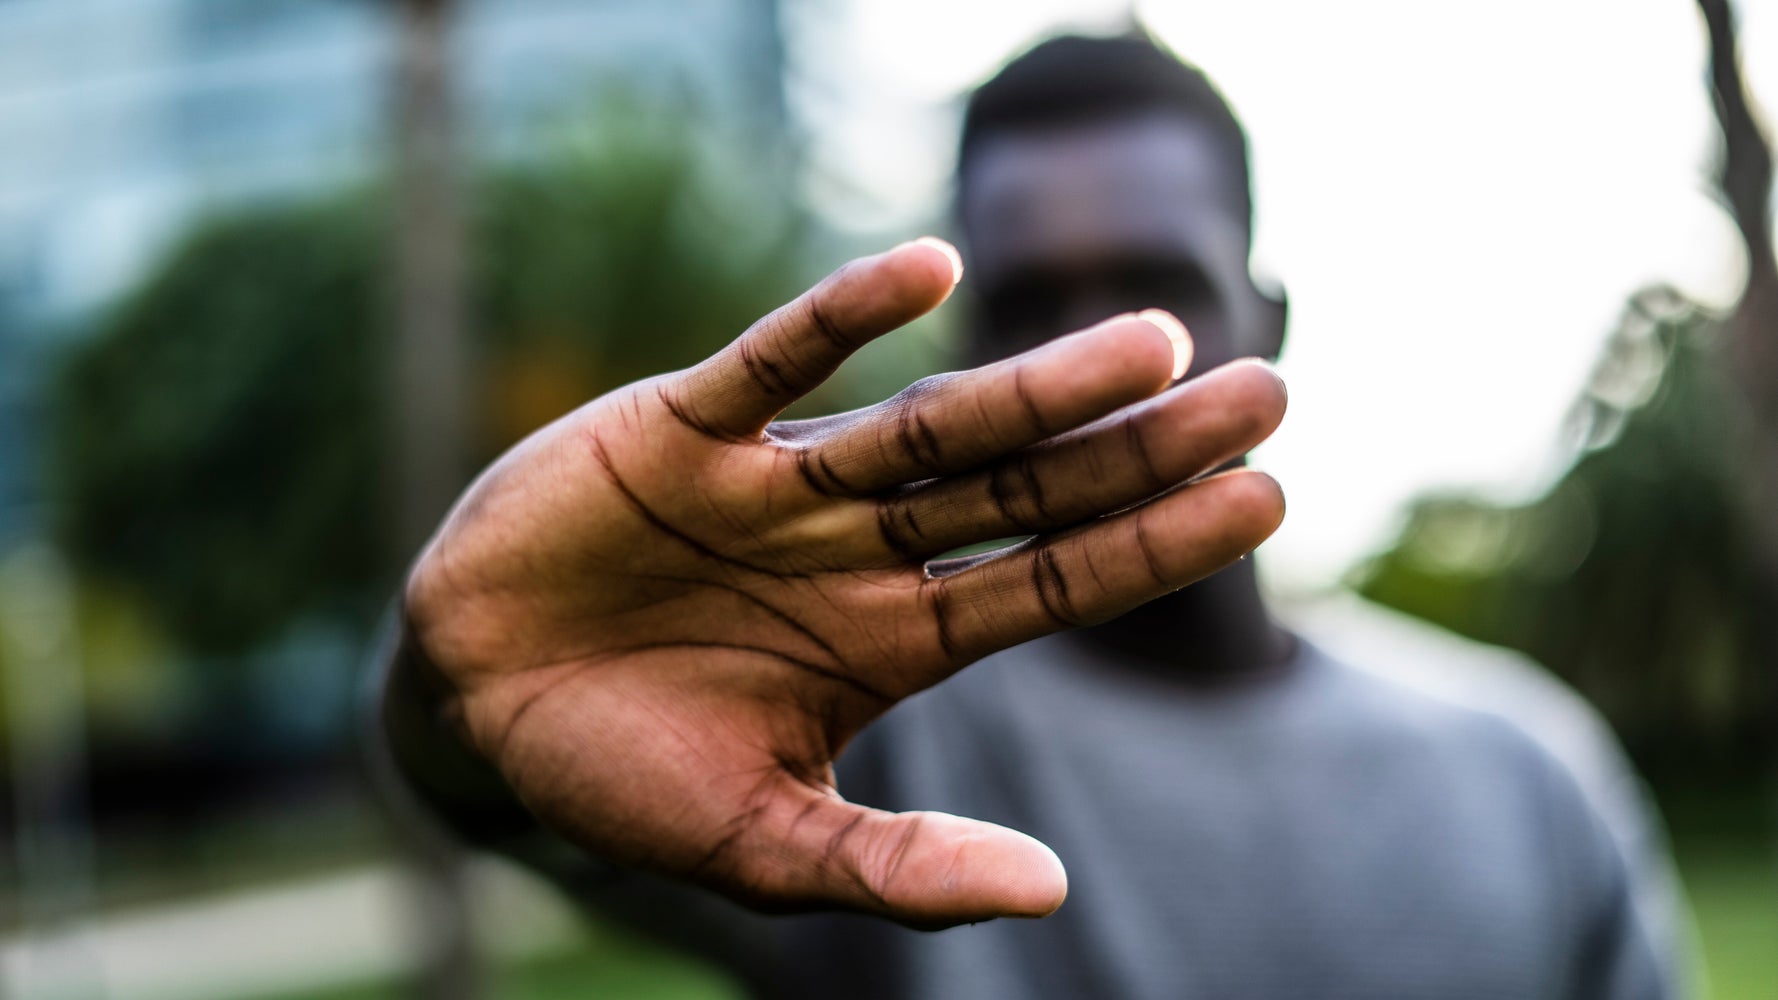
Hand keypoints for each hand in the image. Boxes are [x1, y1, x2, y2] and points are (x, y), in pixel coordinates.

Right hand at [400, 239, 1286, 927]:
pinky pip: (771, 361)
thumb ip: (896, 866)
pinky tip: (929, 273)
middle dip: (1140, 446)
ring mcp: (777, 484)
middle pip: (1024, 487)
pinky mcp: (681, 429)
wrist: (471, 706)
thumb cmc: (623, 777)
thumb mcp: (764, 843)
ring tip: (1150, 338)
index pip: (1050, 584)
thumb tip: (1050, 889)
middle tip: (1266, 389)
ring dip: (1035, 384)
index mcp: (890, 641)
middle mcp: (856, 549)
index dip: (1153, 544)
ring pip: (927, 423)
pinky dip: (842, 317)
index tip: (1265, 500)